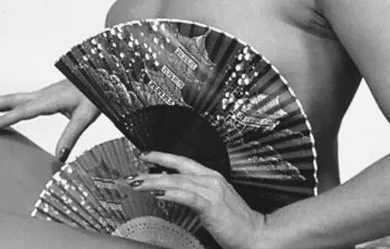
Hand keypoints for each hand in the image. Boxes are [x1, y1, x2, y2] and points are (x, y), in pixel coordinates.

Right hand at [0, 79, 98, 161]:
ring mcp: (44, 94)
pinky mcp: (46, 96)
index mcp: (51, 100)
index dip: (5, 120)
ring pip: (14, 98)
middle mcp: (44, 95)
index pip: (23, 111)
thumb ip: (72, 135)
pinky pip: (21, 100)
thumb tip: (60, 157)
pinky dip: (7, 104)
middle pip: (11, 99)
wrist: (104, 77)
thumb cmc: (96, 96)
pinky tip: (4, 110)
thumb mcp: (87, 116)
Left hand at [128, 151, 266, 248]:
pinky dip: (171, 193)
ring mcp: (211, 191)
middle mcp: (211, 179)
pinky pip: (187, 196)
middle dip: (152, 168)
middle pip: (176, 169)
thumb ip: (195, 193)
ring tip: (138, 183)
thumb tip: (171, 188)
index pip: (182, 161)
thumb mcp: (213, 202)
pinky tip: (158, 194)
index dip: (162, 156)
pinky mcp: (211, 205)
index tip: (145, 155)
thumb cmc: (236, 221)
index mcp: (212, 176)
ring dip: (154, 182)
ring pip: (177, 181)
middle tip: (133, 172)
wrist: (257, 234)